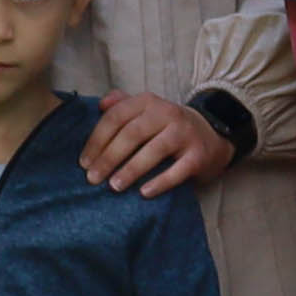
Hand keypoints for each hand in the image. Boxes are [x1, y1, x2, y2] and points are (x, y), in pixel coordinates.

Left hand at [80, 91, 238, 193]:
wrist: (212, 135)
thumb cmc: (168, 126)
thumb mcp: (147, 110)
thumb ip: (123, 104)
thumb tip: (101, 105)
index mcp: (148, 102)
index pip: (116, 117)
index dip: (97, 140)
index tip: (84, 162)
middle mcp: (167, 113)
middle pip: (132, 134)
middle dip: (109, 157)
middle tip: (93, 178)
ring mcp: (184, 134)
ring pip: (154, 150)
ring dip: (131, 170)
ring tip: (114, 186)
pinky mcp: (198, 155)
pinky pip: (178, 170)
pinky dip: (160, 182)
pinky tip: (144, 193)